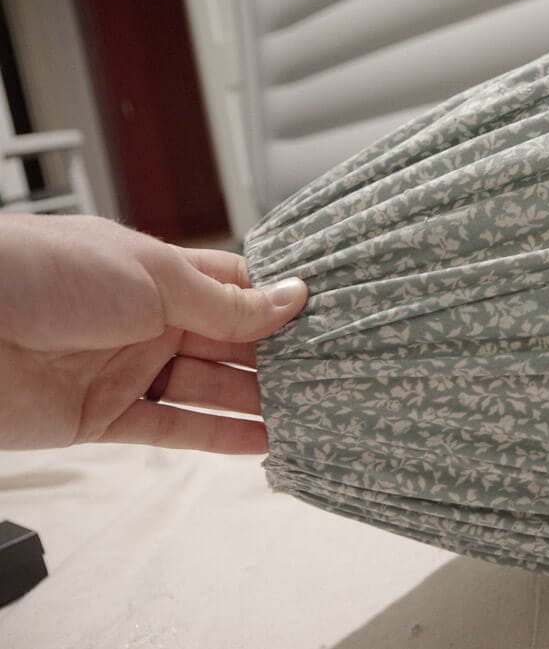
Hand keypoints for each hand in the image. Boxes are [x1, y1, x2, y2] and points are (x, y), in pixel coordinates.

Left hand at [0, 214, 305, 453]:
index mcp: (161, 274)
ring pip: (209, 389)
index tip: (328, 319)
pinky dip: (218, 437)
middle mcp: (150, 320)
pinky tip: (263, 442)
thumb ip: (226, 302)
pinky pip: (174, 428)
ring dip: (257, 403)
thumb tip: (293, 298)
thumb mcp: (153, 278)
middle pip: (229, 344)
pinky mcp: (106, 417)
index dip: (279, 304)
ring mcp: (129, 369)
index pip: (235, 289)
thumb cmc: (45, 275)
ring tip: (313, 414)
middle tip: (334, 374)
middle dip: (278, 359)